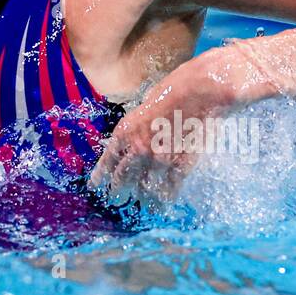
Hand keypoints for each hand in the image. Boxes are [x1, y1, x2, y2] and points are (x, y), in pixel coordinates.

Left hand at [89, 52, 239, 207]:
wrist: (199, 91)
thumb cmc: (173, 90)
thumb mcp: (145, 105)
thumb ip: (140, 125)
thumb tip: (138, 137)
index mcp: (126, 130)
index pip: (109, 160)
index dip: (101, 175)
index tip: (96, 185)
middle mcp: (139, 148)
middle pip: (123, 177)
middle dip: (117, 190)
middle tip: (115, 198)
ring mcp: (160, 159)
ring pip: (145, 187)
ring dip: (142, 197)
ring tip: (142, 204)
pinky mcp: (182, 164)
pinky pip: (170, 187)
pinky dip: (165, 196)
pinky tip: (163, 202)